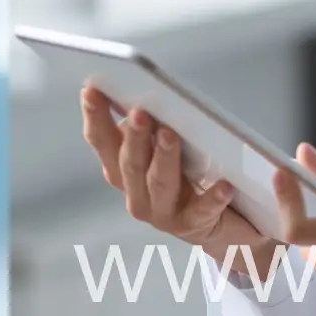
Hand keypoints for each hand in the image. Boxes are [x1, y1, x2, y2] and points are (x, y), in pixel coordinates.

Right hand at [80, 89, 276, 270]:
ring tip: (170, 134)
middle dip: (134, 137)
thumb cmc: (187, 171)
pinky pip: (202, 210)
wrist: (216, 222)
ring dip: (164, 158)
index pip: (101, 140)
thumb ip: (151, 123)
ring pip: (160, 185)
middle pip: (130, 163)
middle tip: (139, 112)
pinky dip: (212, 197)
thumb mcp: (162, 145)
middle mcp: (135, 192)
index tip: (91, 90)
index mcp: (122, 167)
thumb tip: (149, 90)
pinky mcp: (192, 225)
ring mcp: (162, 213)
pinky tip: (224, 185)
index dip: (95, 116)